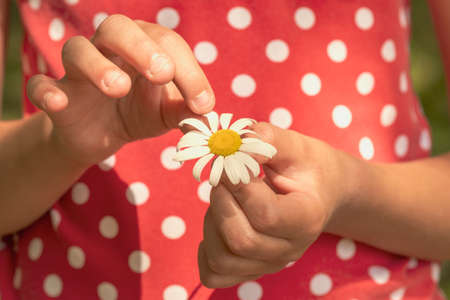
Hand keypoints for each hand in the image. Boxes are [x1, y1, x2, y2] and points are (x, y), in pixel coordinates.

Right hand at [26, 15, 214, 166]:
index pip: (167, 44)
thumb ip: (186, 111)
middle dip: (140, 47)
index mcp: (144, 47)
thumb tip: (208, 113)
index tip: (202, 103)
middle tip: (161, 74)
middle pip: (118, 28)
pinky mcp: (58, 94)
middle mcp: (110, 50)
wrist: (102, 135)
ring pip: (77, 49)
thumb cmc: (138, 113)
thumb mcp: (166, 113)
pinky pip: (40, 84)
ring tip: (118, 89)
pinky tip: (58, 101)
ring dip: (97, 66)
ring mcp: (79, 70)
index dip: (188, 71)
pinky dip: (46, 90)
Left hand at [198, 122, 354, 287]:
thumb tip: (235, 142)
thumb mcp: (296, 146)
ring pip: (222, 259)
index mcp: (307, 217)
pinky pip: (214, 275)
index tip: (231, 162)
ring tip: (223, 198)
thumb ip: (267, 140)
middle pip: (241, 241)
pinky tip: (217, 224)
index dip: (239, 186)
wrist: (320, 193)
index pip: (266, 216)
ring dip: (211, 223)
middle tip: (222, 177)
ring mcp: (270, 264)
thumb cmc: (308, 168)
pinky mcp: (251, 270)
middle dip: (221, 203)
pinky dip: (205, 250)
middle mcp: (290, 249)